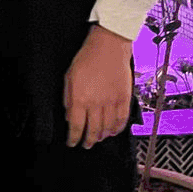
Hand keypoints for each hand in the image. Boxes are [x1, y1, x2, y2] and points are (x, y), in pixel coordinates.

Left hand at [64, 25, 133, 148]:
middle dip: (88, 141)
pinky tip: (113, 131)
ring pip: (108, 128)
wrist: (108, 46)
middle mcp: (97, 104)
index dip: (74, 138)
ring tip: (98, 139)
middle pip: (93, 130)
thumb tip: (69, 116)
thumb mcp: (69, 77)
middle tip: (86, 145)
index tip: (72, 143)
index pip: (77, 126)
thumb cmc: (87, 58)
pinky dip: (118, 129)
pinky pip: (122, 120)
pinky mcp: (124, 99)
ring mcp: (112, 102)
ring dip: (102, 136)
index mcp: (80, 99)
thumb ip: (68, 98)